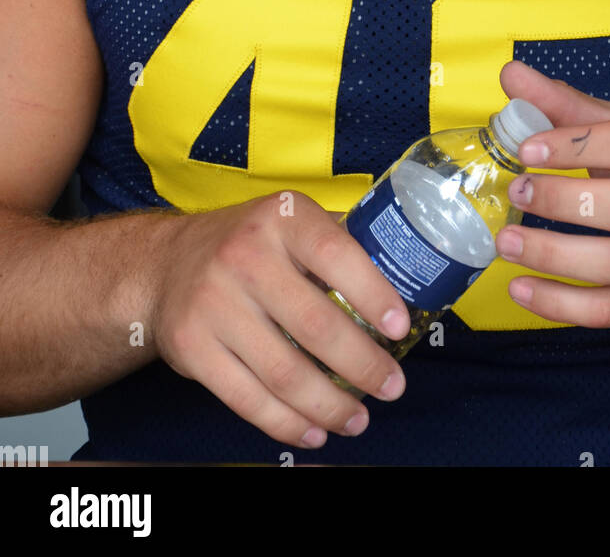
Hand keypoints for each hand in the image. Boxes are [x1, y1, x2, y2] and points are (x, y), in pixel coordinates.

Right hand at [150, 191, 409, 448]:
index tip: (400, 328)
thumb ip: (336, 244)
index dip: (373, 294)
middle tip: (391, 387)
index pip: (336, 254)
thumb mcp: (289, 221)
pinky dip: (286, 424)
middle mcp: (244, 256)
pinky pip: (248, 398)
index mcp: (281, 218)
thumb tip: (404, 283)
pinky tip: (314, 431)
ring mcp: (214, 303)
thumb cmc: (248, 244)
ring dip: (330, 405)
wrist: (165, 264)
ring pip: (284, 372)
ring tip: (358, 419)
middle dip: (363, 366)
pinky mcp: (191, 347)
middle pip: (316, 326)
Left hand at [494, 60, 609, 327]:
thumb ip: (568, 105)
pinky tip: (521, 288)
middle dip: (561, 201)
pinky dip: (560, 304)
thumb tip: (510, 75)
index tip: (527, 150)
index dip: (577, 147)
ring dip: (553, 256)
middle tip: (515, 192)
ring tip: (506, 242)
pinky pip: (609, 311)